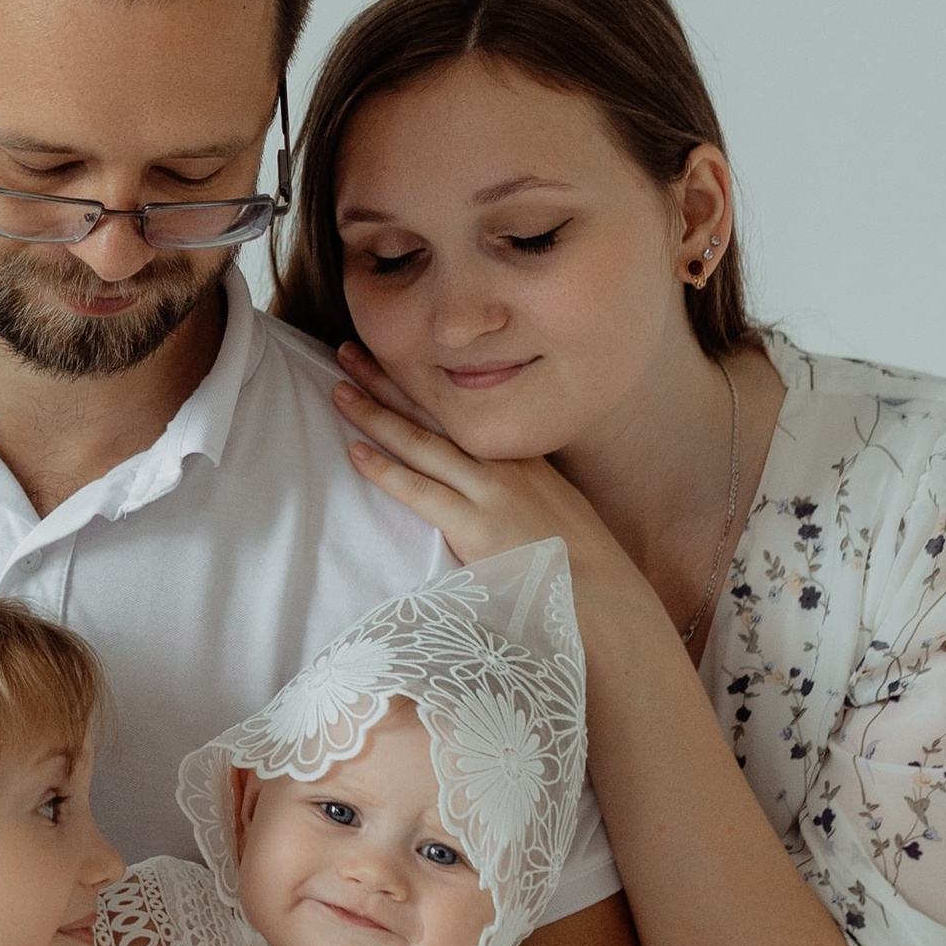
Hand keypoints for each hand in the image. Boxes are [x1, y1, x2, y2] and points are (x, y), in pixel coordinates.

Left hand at [330, 342, 614, 574]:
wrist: (607, 596)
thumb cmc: (580, 561)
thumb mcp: (556, 505)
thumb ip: (523, 485)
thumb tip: (492, 482)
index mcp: (522, 451)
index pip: (463, 404)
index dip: (422, 377)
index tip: (390, 352)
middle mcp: (504, 461)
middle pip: (436, 409)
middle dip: (388, 378)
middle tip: (347, 349)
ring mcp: (490, 491)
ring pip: (421, 442)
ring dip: (375, 413)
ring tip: (338, 388)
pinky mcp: (476, 527)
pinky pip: (420, 492)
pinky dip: (385, 471)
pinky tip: (354, 452)